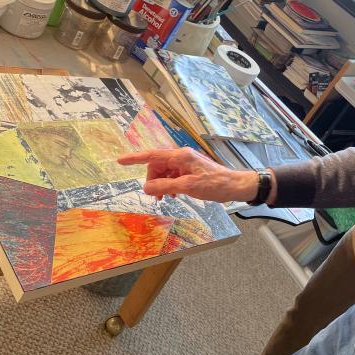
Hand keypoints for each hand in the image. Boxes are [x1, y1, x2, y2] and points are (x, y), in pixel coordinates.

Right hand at [118, 147, 258, 201]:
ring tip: (165, 198)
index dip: (134, 158)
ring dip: (161, 184)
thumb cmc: (214, 184)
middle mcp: (181, 156)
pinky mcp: (190, 171)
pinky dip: (170, 185)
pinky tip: (174, 195)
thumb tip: (146, 188)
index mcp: (180, 156)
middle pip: (157, 165)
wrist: (234, 186)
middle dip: (152, 179)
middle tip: (156, 196)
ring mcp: (186, 164)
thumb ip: (165, 186)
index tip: (120, 161)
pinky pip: (173, 176)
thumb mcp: (187, 186)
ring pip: (164, 172)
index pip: (152, 155)